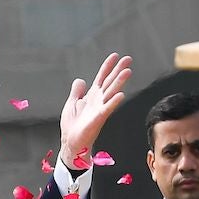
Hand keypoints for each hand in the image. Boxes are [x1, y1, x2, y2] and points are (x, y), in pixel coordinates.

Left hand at [58, 53, 131, 167]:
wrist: (70, 142)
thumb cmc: (72, 126)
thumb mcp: (71, 103)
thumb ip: (77, 91)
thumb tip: (80, 80)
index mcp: (92, 96)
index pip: (101, 77)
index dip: (107, 66)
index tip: (115, 56)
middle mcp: (98, 100)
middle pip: (110, 81)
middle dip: (118, 70)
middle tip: (128, 59)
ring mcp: (100, 109)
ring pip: (111, 92)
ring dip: (119, 82)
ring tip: (127, 71)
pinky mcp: (98, 118)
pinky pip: (107, 108)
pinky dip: (113, 102)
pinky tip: (121, 95)